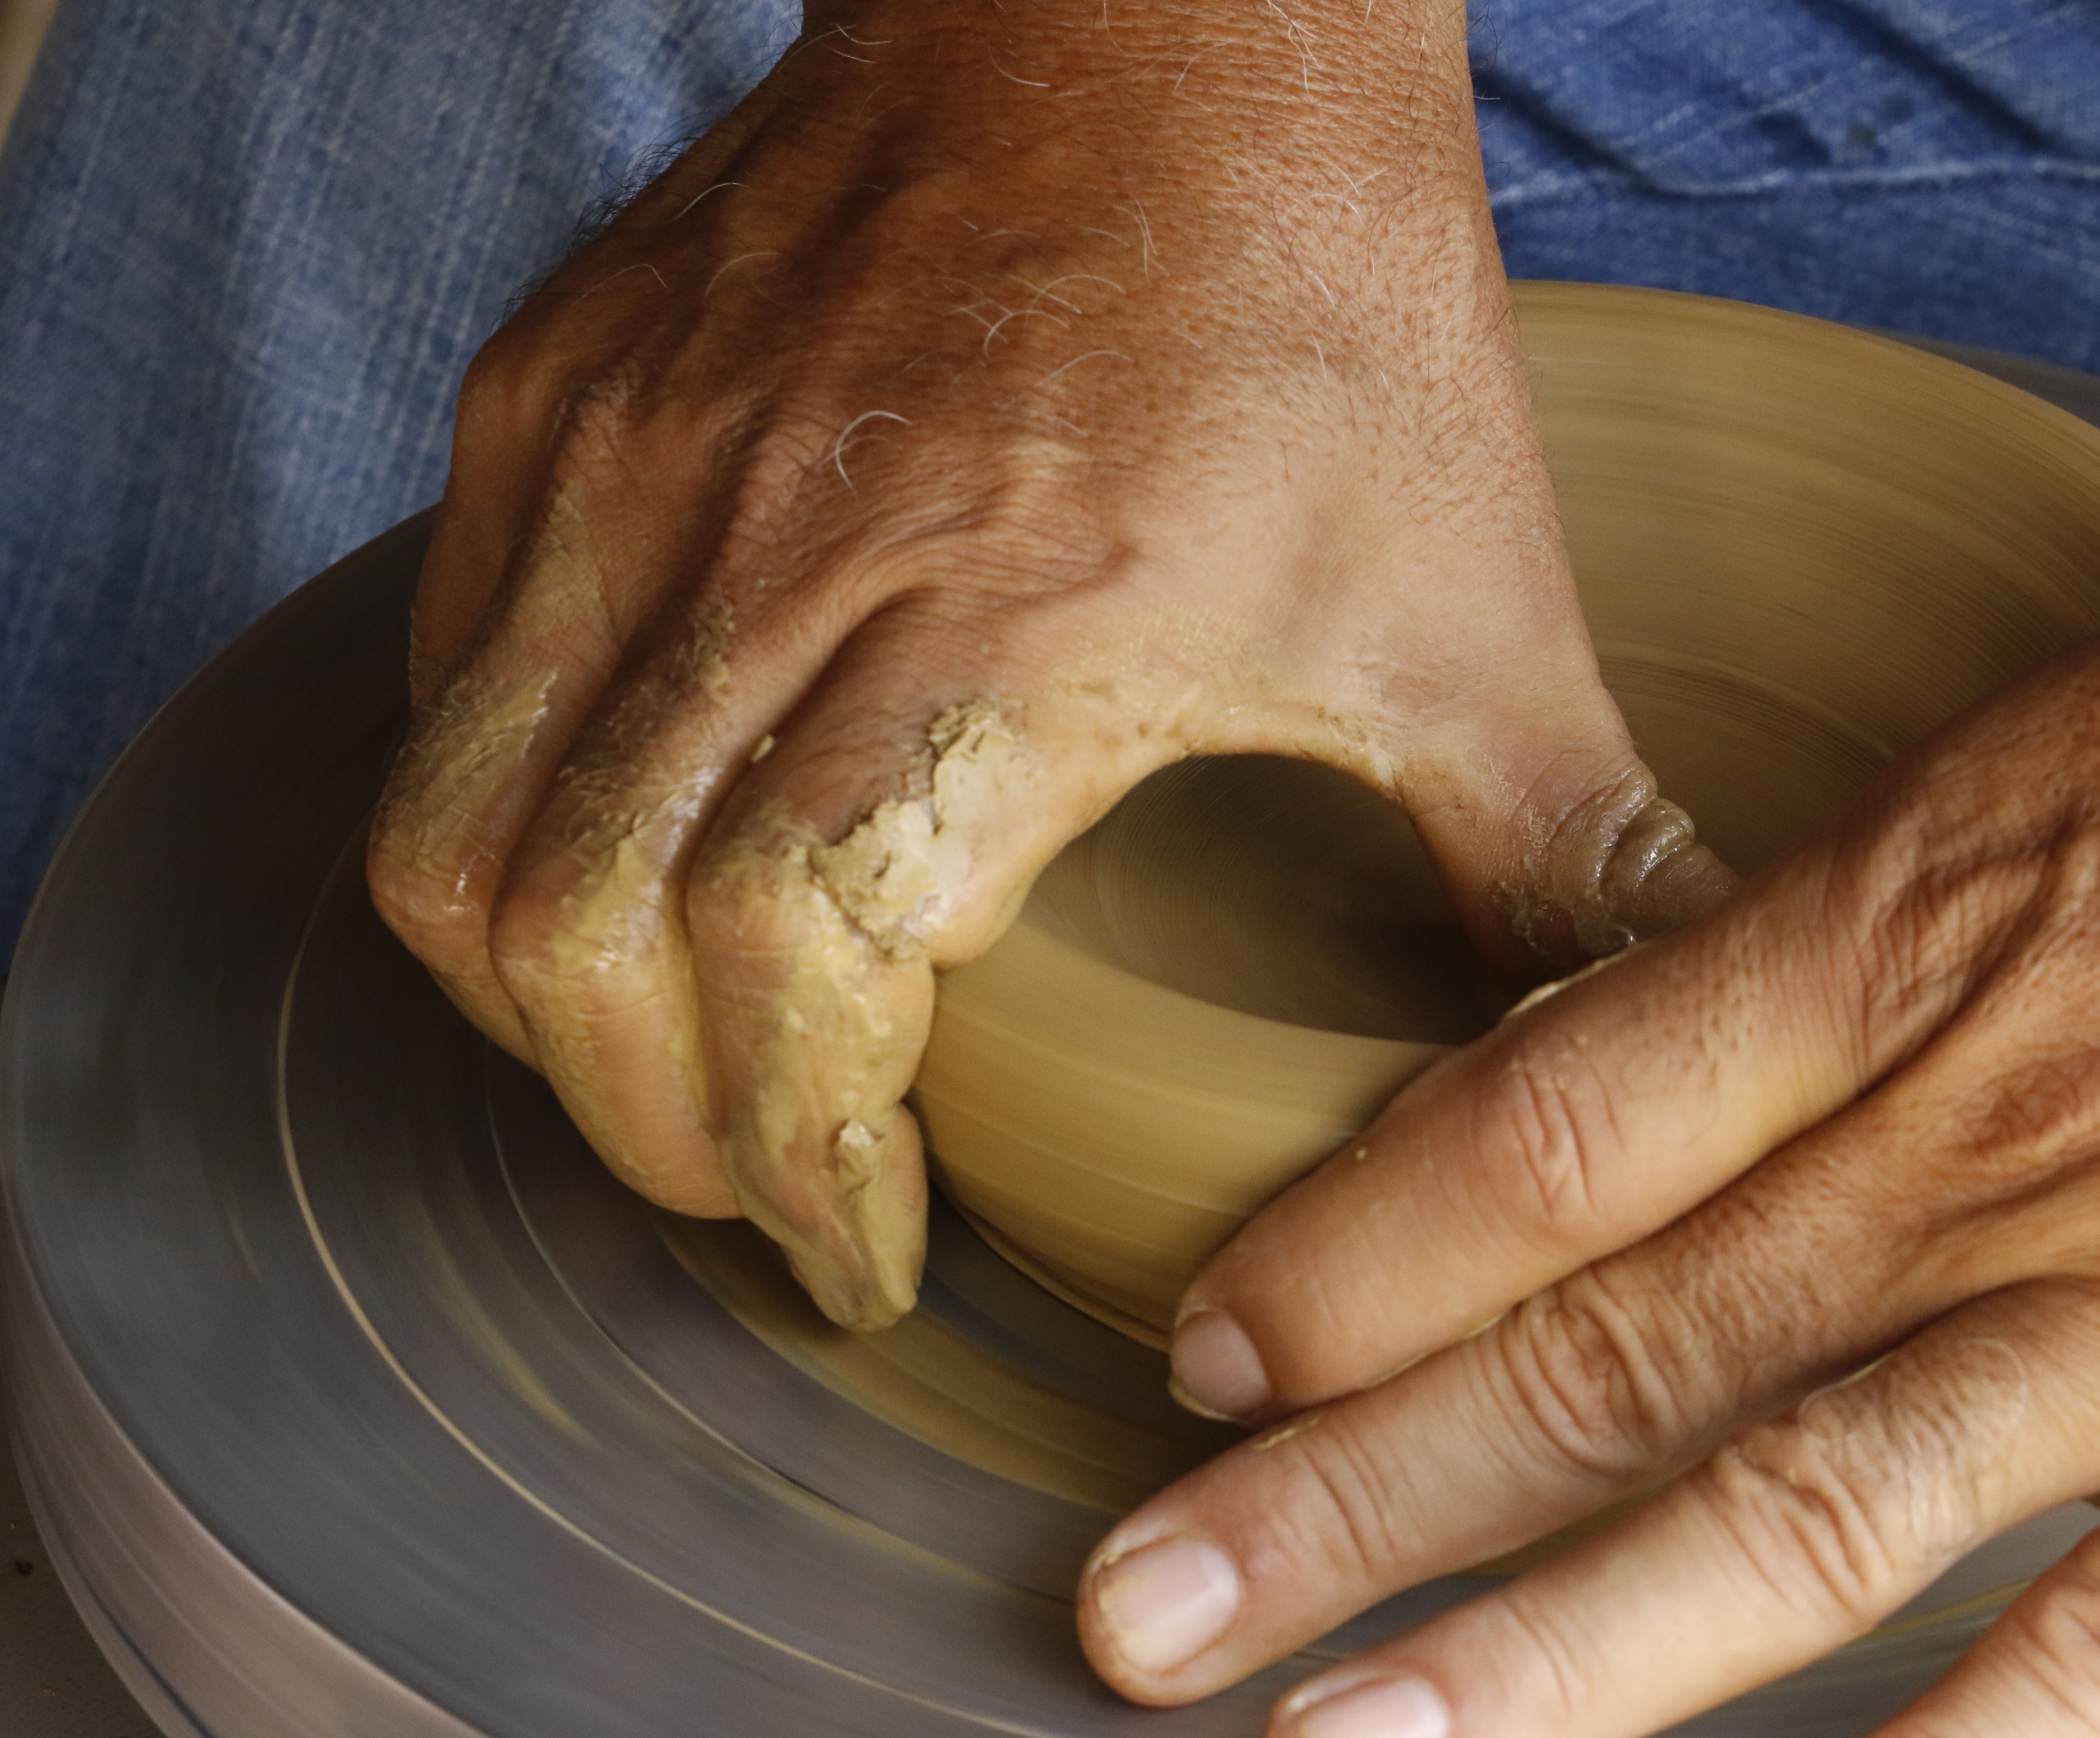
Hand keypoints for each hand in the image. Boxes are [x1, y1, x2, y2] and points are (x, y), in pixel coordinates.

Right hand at [366, 0, 1724, 1327]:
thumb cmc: (1325, 290)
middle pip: (579, 938)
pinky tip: (619, 873)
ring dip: (545, 1008)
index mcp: (1006, 627)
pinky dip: (499, 819)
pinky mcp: (562, 389)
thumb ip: (1558, 857)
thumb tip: (1656, 1054)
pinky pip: (443, 674)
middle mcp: (774, 549)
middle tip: (765, 1198)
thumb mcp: (1478, 606)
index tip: (863, 1251)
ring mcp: (635, 461)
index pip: (786, 968)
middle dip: (658, 1134)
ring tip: (670, 1075)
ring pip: (457, 828)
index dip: (796, 1161)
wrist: (1164, 1)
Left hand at [1076, 382, 2099, 1737]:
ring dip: (1550, 1654)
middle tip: (1138, 1613)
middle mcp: (2004, 1136)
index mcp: (1930, 930)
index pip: (1560, 1120)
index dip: (1359, 1247)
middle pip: (1612, 1338)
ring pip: (1799, 1506)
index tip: (1211, 1354)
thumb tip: (1675, 1046)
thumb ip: (1890, 931)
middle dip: (1352, 1488)